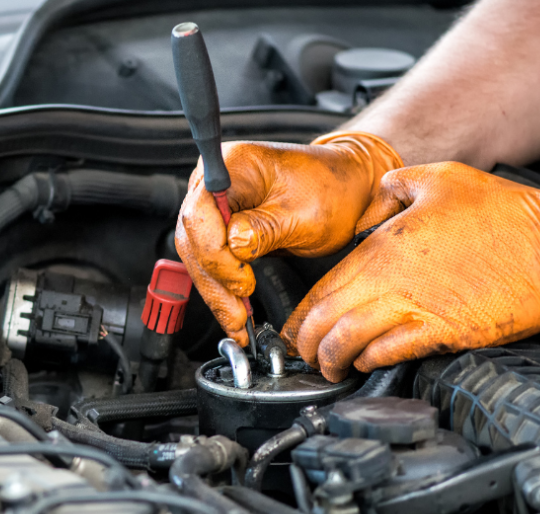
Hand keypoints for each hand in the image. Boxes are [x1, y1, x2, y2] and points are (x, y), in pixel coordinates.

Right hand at [175, 132, 402, 345]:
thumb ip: (265, 229)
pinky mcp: (221, 226)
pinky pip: (211, 259)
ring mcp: (216, 204)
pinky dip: (222, 287)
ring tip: (236, 321)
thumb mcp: (305, 214)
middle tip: (236, 314)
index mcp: (233, 165)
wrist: (346, 188)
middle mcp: (215, 181)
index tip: (242, 281)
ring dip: (216, 291)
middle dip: (214, 281)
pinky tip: (234, 309)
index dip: (216, 254)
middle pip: (194, 238)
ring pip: (197, 255)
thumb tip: (234, 247)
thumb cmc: (331, 190)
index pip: (201, 214)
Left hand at [282, 162, 539, 381]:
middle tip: (302, 354)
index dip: (301, 313)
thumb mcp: (440, 178)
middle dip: (306, 343)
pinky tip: (366, 363)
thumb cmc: (505, 213)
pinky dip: (371, 361)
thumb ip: (395, 187)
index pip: (324, 286)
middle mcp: (392, 279)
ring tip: (328, 367)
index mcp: (384, 245)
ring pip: (351, 341)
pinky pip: (393, 352)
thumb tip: (375, 196)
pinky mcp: (446, 332)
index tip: (294, 327)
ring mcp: (418, 307)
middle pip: (327, 319)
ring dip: (332, 359)